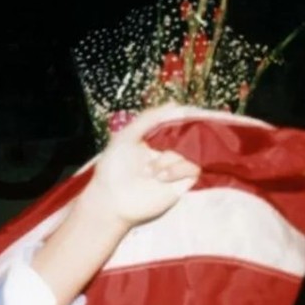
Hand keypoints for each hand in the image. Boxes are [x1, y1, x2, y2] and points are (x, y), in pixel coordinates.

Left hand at [83, 104, 202, 226]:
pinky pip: (193, 168)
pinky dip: (178, 169)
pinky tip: (161, 177)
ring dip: (169, 159)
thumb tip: (175, 104)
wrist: (111, 200)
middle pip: (190, 135)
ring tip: (149, 172)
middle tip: (175, 137)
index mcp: (154, 140)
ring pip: (190, 153)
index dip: (183, 116)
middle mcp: (166, 152)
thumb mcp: (126, 136)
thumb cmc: (112, 169)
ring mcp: (175, 167)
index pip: (177, 123)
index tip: (186, 110)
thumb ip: (149, 118)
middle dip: (187, 134)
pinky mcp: (182, 183)